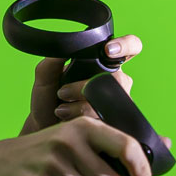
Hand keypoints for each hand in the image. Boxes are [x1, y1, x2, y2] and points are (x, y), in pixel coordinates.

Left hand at [29, 34, 172, 151]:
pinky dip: (84, 119)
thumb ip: (53, 61)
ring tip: (61, 110)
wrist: (45, 130)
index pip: (131, 47)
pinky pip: (108, 119)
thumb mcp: (45, 77)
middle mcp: (117, 82)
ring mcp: (120, 104)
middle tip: (63, 93)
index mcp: (104, 63)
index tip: (108, 50)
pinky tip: (69, 120)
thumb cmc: (47, 101)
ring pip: (112, 101)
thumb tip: (65, 47)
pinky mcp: (117, 124)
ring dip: (81, 106)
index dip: (126, 45)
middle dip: (86, 86)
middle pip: (118, 78)